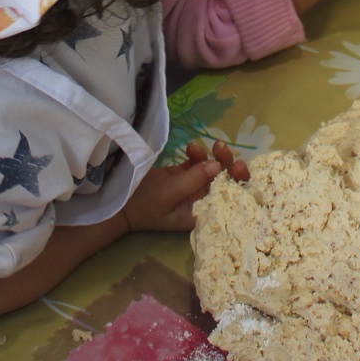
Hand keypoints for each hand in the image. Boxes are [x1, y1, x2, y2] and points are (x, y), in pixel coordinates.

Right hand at [121, 140, 248, 233]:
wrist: (120, 204)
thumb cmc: (144, 206)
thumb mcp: (168, 195)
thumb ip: (192, 180)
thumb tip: (217, 165)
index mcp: (205, 213)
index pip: (231, 199)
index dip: (239, 182)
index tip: (236, 165)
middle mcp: (204, 201)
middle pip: (226, 181)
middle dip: (226, 162)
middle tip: (219, 146)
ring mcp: (195, 187)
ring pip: (214, 169)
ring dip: (211, 155)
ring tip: (197, 146)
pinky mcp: (185, 176)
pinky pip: (199, 163)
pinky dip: (197, 154)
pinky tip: (189, 147)